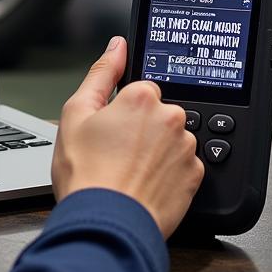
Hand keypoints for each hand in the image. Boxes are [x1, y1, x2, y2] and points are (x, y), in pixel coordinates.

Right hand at [52, 37, 204, 237]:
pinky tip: (144, 184)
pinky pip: (182, 166)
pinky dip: (167, 174)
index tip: (110, 129)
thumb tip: (116, 47)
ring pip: (171, 140)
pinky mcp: (195, 178)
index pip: (139, 90)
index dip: (121, 110)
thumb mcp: (76, 113)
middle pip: (157, 114)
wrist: (106, 224)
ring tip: (128, 172)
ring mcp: (187, 149)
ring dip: (155, 152)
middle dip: (141, 129)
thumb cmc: (86, 173)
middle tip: (116, 153)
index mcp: (142, 97)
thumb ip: (101, 72)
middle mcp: (172, 118)